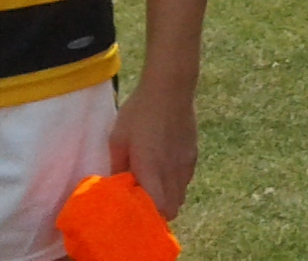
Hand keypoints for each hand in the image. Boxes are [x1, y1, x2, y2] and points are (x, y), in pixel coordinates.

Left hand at [109, 81, 197, 217]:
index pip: (158, 210)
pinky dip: (176, 184)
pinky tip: (165, 170)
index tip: (135, 215)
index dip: (148, 219)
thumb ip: (117, 166)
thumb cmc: (139, 112)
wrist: (171, 88)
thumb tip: (114, 184)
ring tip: (153, 187)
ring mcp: (186, 165)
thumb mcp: (118, 138)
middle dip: (158, 213)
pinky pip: (186, 180)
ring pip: (181, 196)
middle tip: (142, 204)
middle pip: (172, 209)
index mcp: (151, 171)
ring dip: (168, 198)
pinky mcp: (193, 155)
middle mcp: (172, 173)